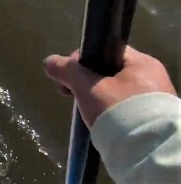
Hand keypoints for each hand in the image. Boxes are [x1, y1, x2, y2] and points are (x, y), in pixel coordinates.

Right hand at [43, 46, 177, 126]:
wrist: (147, 151)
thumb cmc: (118, 110)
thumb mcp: (88, 88)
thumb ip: (67, 71)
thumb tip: (48, 62)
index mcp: (142, 63)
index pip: (105, 50)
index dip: (82, 59)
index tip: (68, 76)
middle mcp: (152, 77)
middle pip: (108, 71)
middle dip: (85, 81)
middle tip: (71, 94)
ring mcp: (153, 99)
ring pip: (113, 90)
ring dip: (94, 96)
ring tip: (84, 109)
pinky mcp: (149, 118)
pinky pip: (122, 106)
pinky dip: (107, 109)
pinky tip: (98, 119)